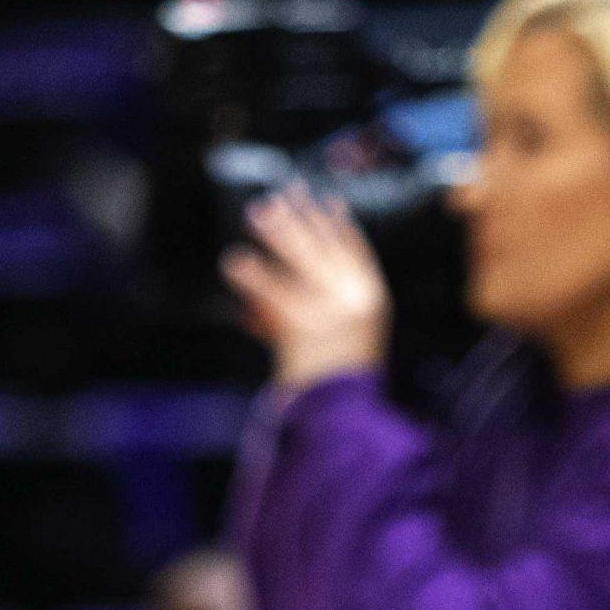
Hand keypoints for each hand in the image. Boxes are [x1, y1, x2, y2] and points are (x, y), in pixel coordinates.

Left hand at [221, 185, 391, 390]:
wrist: (343, 417)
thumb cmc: (342, 385)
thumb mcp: (352, 340)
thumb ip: (329, 309)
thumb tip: (282, 293)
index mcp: (373, 298)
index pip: (355, 249)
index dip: (337, 223)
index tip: (324, 200)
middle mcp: (353, 298)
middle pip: (324, 245)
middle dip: (301, 216)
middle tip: (281, 192)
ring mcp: (328, 310)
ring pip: (300, 259)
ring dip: (277, 233)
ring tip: (257, 213)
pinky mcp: (301, 326)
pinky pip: (273, 294)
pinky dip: (254, 277)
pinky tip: (236, 262)